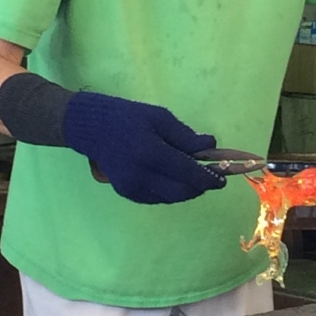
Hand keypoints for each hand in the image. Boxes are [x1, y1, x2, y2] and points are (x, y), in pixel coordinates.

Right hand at [64, 92, 223, 204]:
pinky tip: (173, 178)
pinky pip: (157, 198)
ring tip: (192, 175)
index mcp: (151, 153)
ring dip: (187, 189)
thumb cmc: (128, 117)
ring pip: (171, 198)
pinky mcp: (127, 193)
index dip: (210, 179)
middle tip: (211, 177)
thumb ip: (186, 136)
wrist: (92, 129)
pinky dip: (170, 191)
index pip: (189, 174)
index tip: (223, 179)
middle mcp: (141, 176)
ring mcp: (133, 188)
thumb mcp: (160, 118)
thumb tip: (211, 146)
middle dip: (200, 186)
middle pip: (183, 191)